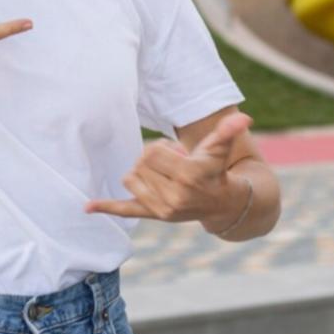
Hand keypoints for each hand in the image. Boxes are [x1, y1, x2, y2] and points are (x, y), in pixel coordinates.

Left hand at [86, 111, 253, 227]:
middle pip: (140, 163)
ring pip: (131, 179)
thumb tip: (245, 118)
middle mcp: (174, 196)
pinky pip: (126, 210)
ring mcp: (162, 208)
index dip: (161, 148)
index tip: (175, 153)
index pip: (152, 152)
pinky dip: (106, 207)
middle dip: (153, 158)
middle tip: (171, 163)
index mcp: (187, 176)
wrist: (222, 204)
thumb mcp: (220, 149)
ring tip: (162, 174)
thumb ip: (229, 131)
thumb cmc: (216, 169)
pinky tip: (87, 206)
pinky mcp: (153, 216)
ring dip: (142, 171)